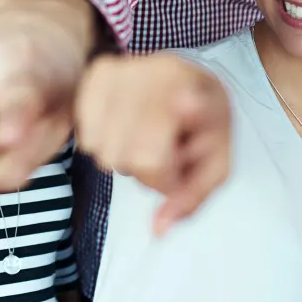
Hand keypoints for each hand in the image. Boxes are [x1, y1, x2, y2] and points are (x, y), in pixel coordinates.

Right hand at [75, 52, 230, 234]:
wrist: (193, 76)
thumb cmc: (206, 121)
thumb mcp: (215, 162)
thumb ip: (190, 198)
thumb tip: (158, 230)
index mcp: (185, 89)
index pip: (151, 159)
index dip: (166, 178)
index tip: (181, 166)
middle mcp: (146, 73)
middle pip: (121, 157)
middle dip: (144, 171)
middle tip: (166, 154)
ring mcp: (117, 71)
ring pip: (100, 149)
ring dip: (123, 157)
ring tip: (145, 138)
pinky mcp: (96, 75)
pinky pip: (86, 134)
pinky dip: (102, 142)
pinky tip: (125, 130)